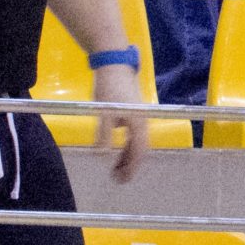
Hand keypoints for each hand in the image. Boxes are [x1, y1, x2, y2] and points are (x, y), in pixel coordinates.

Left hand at [92, 60, 151, 181]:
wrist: (114, 65)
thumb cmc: (109, 88)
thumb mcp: (104, 111)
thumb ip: (104, 134)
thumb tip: (102, 155)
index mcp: (139, 123)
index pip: (139, 150)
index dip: (132, 166)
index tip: (122, 179)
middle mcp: (142, 122)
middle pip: (140, 149)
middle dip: (130, 165)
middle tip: (117, 179)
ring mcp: (138, 118)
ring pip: (136, 143)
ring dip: (127, 157)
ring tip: (115, 169)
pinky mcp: (132, 114)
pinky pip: (132, 136)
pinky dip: (125, 147)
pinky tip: (116, 152)